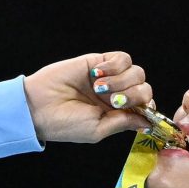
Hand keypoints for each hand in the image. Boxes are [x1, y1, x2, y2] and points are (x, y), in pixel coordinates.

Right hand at [24, 51, 152, 142]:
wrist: (40, 106)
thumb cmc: (66, 124)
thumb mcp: (98, 130)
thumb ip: (124, 123)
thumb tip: (148, 122)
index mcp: (119, 114)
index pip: (146, 106)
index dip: (147, 108)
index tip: (136, 111)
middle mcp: (118, 95)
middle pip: (145, 89)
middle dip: (133, 95)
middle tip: (113, 101)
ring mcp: (110, 78)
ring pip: (137, 73)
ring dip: (122, 81)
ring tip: (99, 88)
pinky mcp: (99, 62)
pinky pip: (123, 58)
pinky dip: (115, 66)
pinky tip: (97, 75)